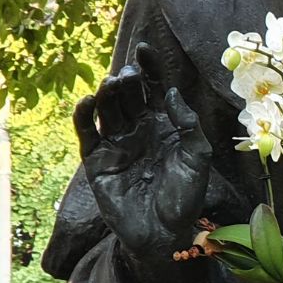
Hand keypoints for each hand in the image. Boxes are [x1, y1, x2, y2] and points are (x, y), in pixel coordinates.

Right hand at [74, 42, 212, 265]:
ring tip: (113, 85)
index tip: (144, 49)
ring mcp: (117, 143)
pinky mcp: (97, 160)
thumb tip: (171, 92)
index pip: (154, 89)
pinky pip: (88, 132)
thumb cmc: (186, 196)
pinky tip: (89, 101)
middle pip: (130, 96)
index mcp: (165, 125)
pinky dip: (84, 115)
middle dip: (128, 81)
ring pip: (108, 109)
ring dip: (108, 94)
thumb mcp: (197, 156)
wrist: (165, 233)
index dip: (149, 69)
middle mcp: (139, 130)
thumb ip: (187, 123)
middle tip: (128, 75)